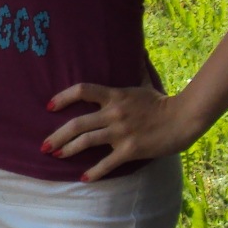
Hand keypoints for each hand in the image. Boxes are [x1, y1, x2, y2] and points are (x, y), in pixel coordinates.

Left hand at [42, 82, 202, 179]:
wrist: (183, 119)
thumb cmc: (163, 101)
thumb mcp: (147, 82)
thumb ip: (138, 67)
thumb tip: (140, 50)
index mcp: (115, 95)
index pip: (82, 90)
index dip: (63, 97)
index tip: (49, 106)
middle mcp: (114, 113)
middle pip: (77, 123)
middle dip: (57, 135)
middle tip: (44, 145)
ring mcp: (121, 132)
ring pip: (86, 142)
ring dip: (68, 150)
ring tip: (57, 156)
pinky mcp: (130, 150)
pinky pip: (107, 163)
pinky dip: (94, 172)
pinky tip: (83, 178)